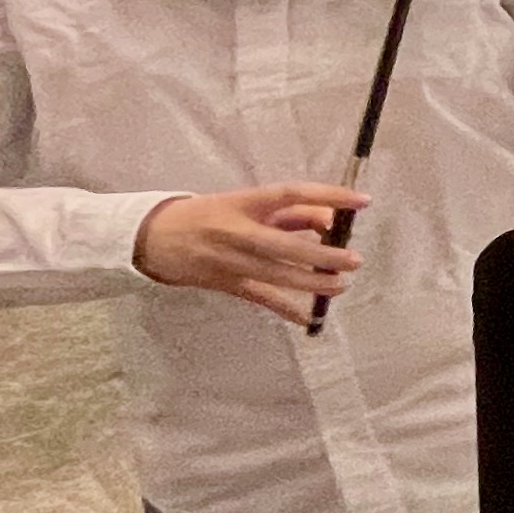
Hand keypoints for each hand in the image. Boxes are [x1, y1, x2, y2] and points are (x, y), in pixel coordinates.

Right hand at [134, 182, 367, 323]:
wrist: (152, 237)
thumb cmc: (207, 215)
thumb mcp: (244, 204)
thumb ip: (285, 212)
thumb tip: (329, 220)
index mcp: (243, 202)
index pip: (291, 194)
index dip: (328, 195)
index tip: (361, 200)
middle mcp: (237, 231)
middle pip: (286, 244)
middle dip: (324, 254)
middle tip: (354, 259)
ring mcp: (230, 260)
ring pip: (278, 275)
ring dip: (313, 282)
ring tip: (340, 285)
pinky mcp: (225, 283)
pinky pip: (261, 298)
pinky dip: (287, 309)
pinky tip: (310, 318)